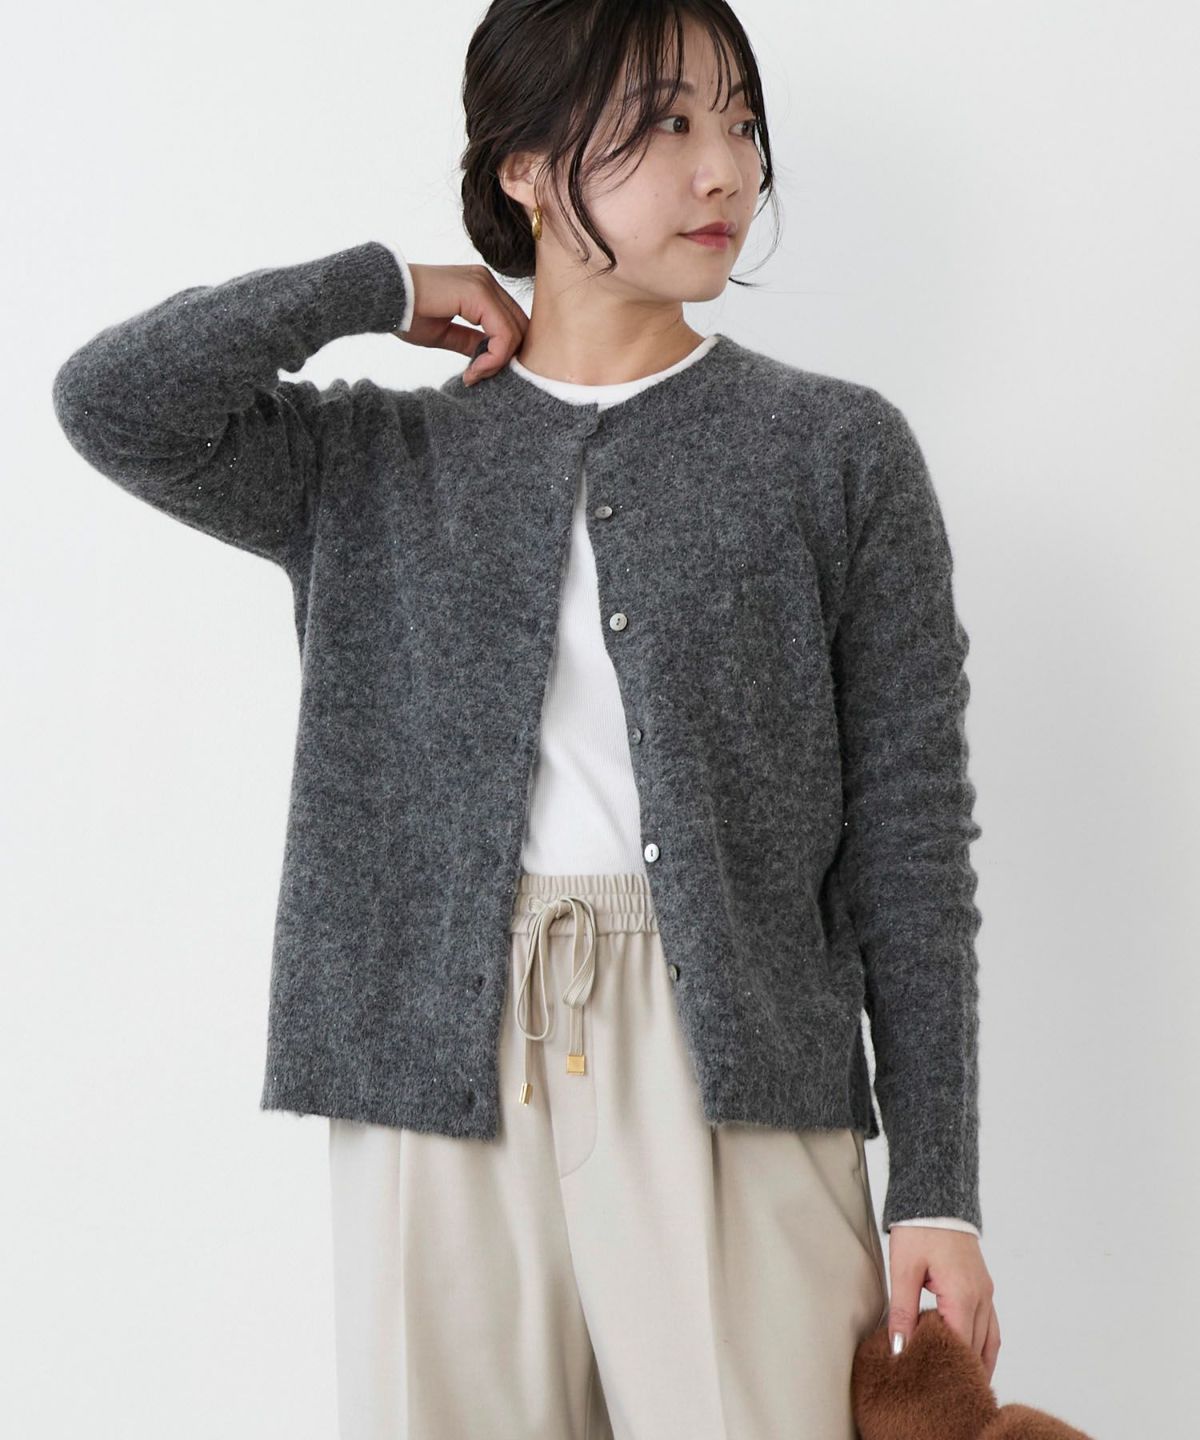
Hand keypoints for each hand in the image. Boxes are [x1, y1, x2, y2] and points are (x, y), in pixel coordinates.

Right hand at [393, 263, 528, 385]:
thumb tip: (490, 357)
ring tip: (472, 375)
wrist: (382, 296)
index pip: (510, 324)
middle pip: (520, 327)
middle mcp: (486, 281)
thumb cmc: (406, 313)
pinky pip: (503, 333)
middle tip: (476, 376)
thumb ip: (471, 342)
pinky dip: (493, 358)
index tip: (475, 374)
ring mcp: (484, 284)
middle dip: (504, 359)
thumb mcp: (445, 333)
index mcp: (480, 288)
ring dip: (497, 362)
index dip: (501, 354)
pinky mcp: (478, 293)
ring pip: (515, 332)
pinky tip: (472, 370)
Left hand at [886, 1227, 1000, 1382]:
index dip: (947, 1367)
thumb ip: (902, 1310)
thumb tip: (899, 1347)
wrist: (937, 1198)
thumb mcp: (903, 1268)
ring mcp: (986, 1292)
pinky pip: (991, 1325)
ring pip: (989, 1340)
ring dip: (978, 1363)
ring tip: (964, 1387)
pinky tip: (975, 1358)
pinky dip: (985, 1346)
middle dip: (962, 1370)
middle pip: (976, 1348)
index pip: (958, 1345)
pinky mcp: (983, 1287)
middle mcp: (981, 1297)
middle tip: (945, 1394)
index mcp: (962, 1295)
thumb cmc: (920, 1229)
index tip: (932, 1386)